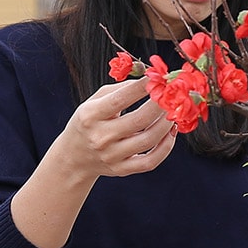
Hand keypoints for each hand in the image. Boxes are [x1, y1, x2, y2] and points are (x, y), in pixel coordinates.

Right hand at [52, 78, 174, 178]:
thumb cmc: (88, 122)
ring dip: (166, 123)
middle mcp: (100, 137)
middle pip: (139, 120)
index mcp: (90, 115)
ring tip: (173, 111)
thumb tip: (148, 82)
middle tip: (171, 94)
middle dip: (160, 104)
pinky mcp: (122, 170)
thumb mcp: (93, 102)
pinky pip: (151, 161)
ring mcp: (112, 156)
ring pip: (148, 140)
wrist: (74, 157)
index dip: (141, 88)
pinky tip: (170, 132)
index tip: (157, 77)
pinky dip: (166, 147)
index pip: (120, 99)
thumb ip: (118, 90)